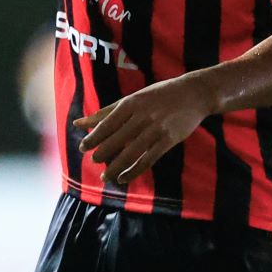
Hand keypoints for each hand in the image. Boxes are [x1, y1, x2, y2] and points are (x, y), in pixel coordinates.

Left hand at [78, 73, 214, 185]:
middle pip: (118, 139)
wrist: (193, 93)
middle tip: (93, 162)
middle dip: (103, 152)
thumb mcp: (131, 99)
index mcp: (130, 104)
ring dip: (116, 166)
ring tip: (105, 177)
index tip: (82, 148)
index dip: (94, 137)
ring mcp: (156, 129)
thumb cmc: (158, 95)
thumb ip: (105, 112)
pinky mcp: (169, 140)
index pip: (107, 123)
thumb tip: (78, 123)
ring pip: (131, 152)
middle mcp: (142, 116)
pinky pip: (148, 159)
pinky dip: (134, 170)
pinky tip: (124, 178)